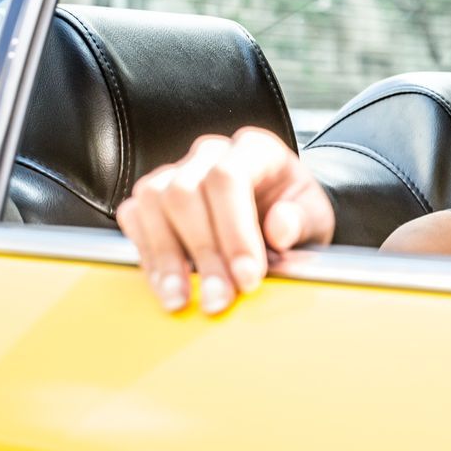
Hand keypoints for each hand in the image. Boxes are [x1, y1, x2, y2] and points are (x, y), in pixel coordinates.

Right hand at [115, 126, 333, 314]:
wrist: (280, 218)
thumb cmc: (296, 214)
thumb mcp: (315, 219)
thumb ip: (302, 222)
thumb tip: (280, 227)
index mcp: (255, 150)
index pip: (228, 177)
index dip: (234, 230)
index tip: (249, 277)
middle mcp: (211, 153)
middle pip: (184, 191)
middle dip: (202, 252)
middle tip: (219, 298)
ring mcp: (177, 171)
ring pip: (153, 202)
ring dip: (166, 258)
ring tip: (183, 300)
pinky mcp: (153, 198)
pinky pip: (135, 218)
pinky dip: (148, 256)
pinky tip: (167, 287)